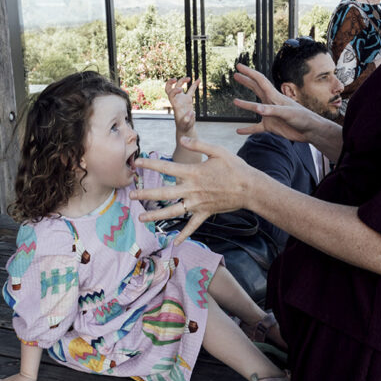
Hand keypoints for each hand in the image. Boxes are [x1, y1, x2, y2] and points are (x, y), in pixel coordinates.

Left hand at [131, 136, 260, 243]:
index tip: (137, 163)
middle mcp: (192, 189)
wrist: (250, 188)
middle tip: (131, 196)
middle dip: (146, 194)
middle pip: (164, 193)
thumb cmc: (235, 167)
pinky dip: (184, 234)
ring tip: (141, 218)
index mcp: (193, 173)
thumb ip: (199, 144)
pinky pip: (192, 225)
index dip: (150, 164)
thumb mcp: (218, 150)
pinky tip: (175, 242)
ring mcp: (197, 203)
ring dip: (156, 215)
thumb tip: (183, 139)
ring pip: (173, 211)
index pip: (166, 167)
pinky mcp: (205, 212)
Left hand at [166, 77, 199, 135]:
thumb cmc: (184, 126)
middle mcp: (177, 100)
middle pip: (170, 88)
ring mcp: (182, 99)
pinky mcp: (188, 100)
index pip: (170, 94)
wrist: (185, 127)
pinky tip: (199, 80)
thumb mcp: (185, 124)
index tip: (180, 89)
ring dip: (182, 80)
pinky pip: (191, 90)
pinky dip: (194, 85)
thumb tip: (192, 112)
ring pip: (179, 86)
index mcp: (175, 104)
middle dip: (171, 82)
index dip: (173, 90)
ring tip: (189, 78)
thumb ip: (188, 119)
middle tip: (176, 79)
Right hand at [232, 63, 323, 141]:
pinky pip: (256, 128)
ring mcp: (270, 115)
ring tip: (234, 101)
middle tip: (236, 75)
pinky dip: (247, 129)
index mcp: (275, 96)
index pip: (260, 80)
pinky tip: (239, 131)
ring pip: (254, 108)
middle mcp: (271, 103)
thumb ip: (272, 110)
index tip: (239, 66)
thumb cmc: (303, 119)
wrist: (311, 131)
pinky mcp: (271, 126)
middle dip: (246, 81)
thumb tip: (257, 109)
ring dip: (245, 104)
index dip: (249, 72)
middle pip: (256, 89)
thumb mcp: (288, 113)